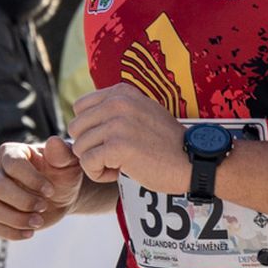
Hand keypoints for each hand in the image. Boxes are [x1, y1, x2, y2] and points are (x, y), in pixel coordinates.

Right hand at [0, 136, 83, 240]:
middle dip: (23, 200)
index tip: (50, 190)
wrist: (60, 195)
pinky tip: (30, 233)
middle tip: (43, 206)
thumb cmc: (62, 174)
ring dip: (16, 219)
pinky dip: (10, 232)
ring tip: (38, 222)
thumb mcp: (68, 163)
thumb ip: (62, 152)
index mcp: (11, 153)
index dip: (31, 180)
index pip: (12, 164)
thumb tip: (54, 142)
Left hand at [68, 83, 186, 190]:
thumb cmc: (166, 144)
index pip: (80, 108)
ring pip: (79, 148)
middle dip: (90, 147)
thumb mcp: (142, 112)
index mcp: (122, 92)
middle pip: (76, 129)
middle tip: (114, 156)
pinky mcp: (118, 146)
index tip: (112, 140)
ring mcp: (117, 123)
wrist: (192, 160)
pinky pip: (88, 164)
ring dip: (96, 163)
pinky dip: (99, 175)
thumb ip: (115, 110)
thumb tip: (79, 118)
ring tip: (120, 164)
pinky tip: (119, 172)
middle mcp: (118, 103)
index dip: (90, 129)